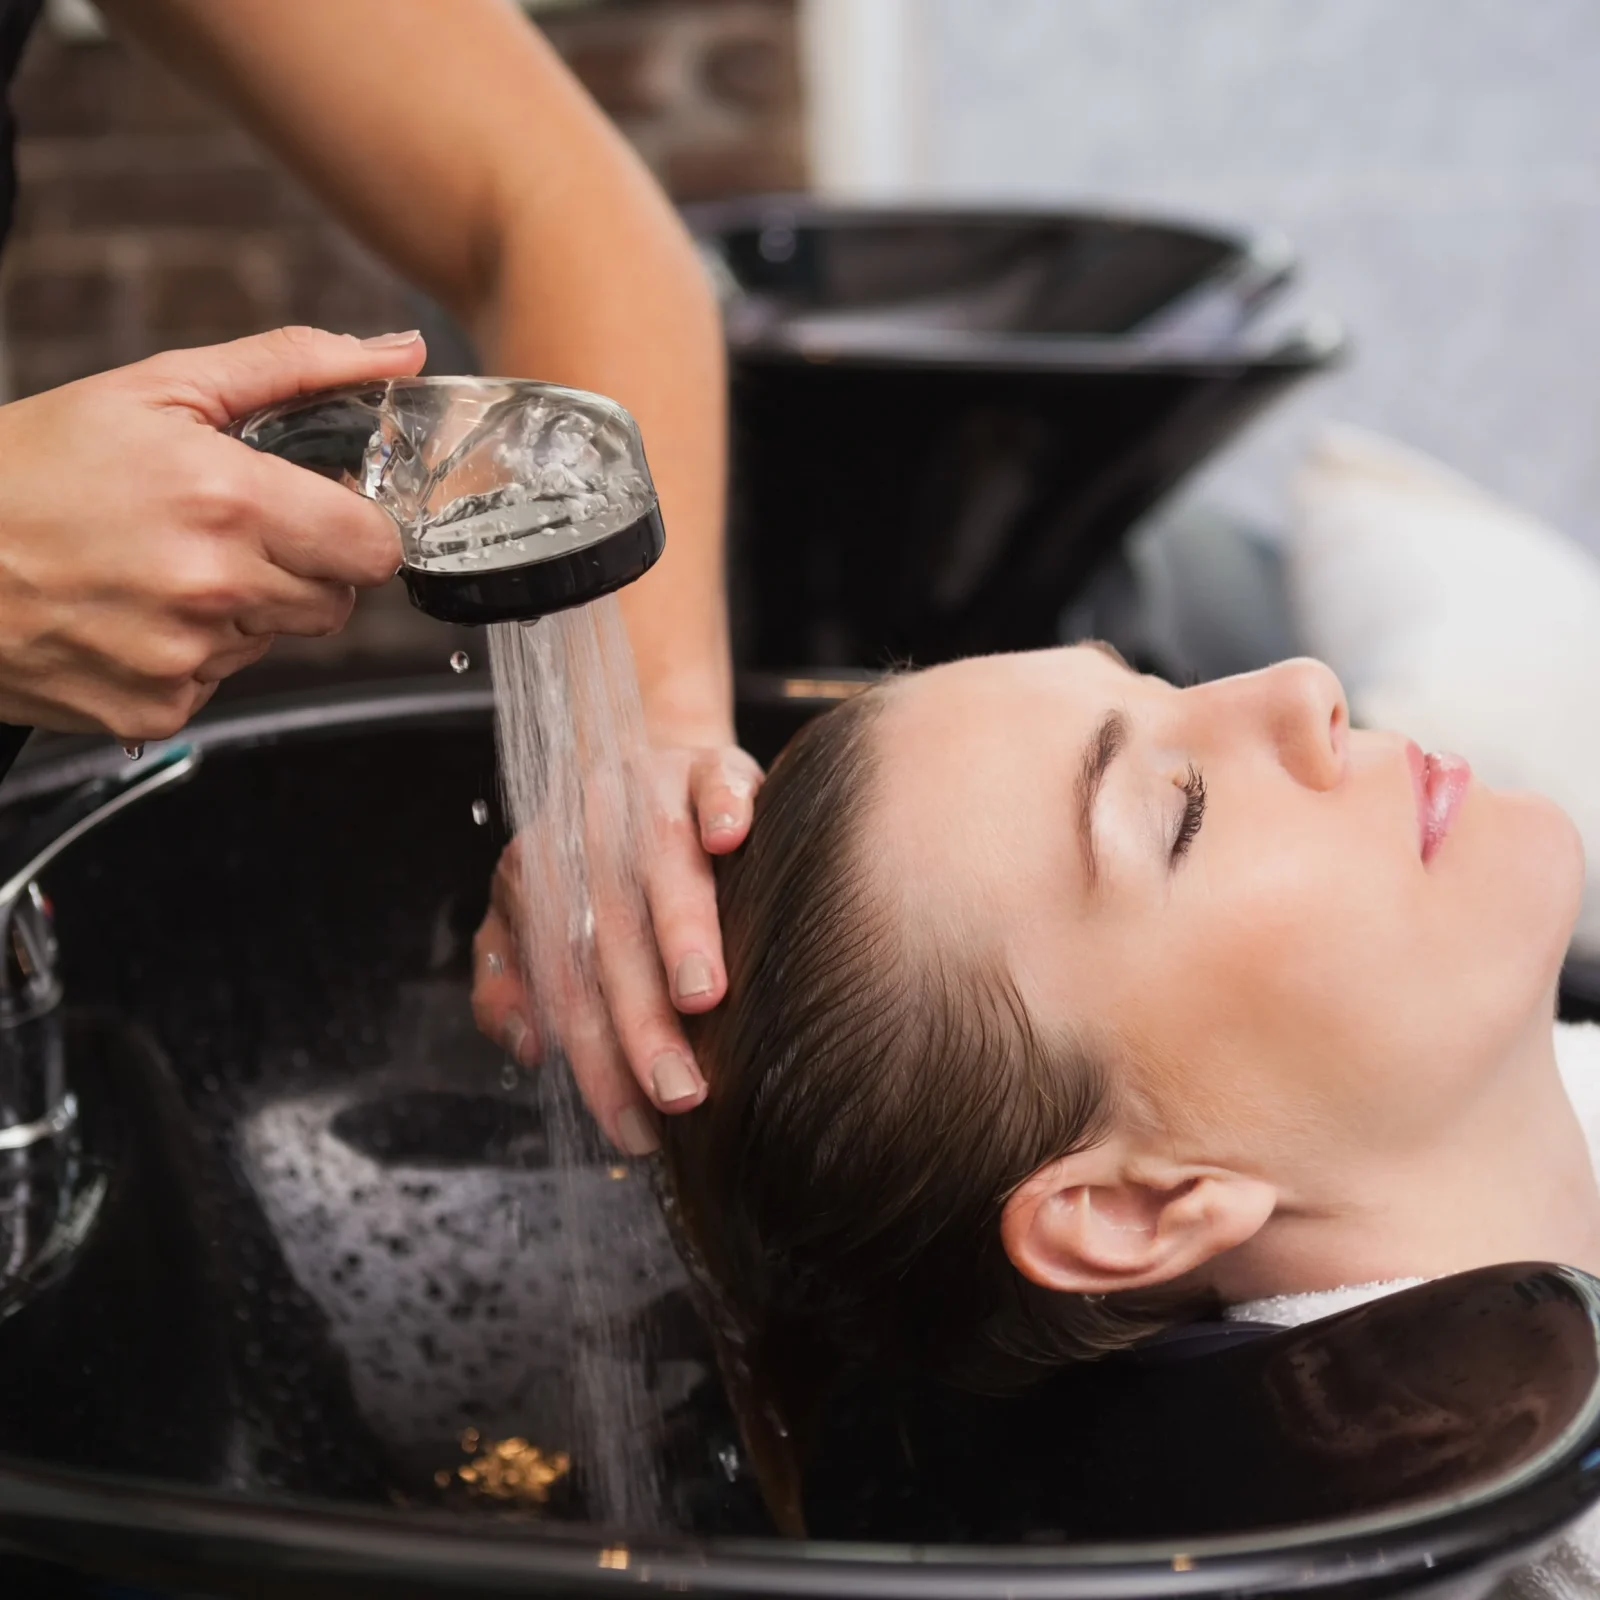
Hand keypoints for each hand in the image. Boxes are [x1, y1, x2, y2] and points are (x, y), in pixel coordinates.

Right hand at [0, 325, 426, 740]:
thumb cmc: (27, 470)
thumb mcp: (158, 390)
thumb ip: (294, 368)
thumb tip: (396, 354)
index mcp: (228, 500)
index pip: (376, 548)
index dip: (357, 527)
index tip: (324, 512)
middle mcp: (214, 587)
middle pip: (337, 601)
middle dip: (302, 565)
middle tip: (227, 530)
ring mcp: (186, 658)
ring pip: (278, 640)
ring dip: (246, 607)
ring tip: (163, 564)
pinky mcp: (157, 708)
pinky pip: (223, 681)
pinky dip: (195, 652)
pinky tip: (136, 610)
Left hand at [471, 740, 763, 1153]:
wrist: (653, 769)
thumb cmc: (602, 866)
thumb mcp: (535, 918)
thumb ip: (510, 982)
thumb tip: (526, 1045)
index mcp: (541, 878)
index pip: (563, 982)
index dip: (596, 1059)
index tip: (633, 1126)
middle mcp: (588, 834)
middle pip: (610, 933)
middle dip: (641, 1018)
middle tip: (677, 1089)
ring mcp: (648, 792)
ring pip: (661, 859)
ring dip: (680, 925)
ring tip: (702, 993)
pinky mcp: (708, 764)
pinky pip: (716, 779)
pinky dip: (724, 806)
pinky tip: (732, 839)